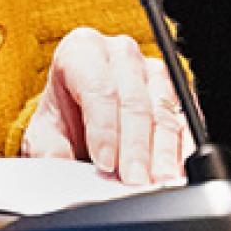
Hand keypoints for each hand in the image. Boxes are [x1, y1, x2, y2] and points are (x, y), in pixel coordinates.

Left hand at [21, 26, 189, 185]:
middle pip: (134, 101)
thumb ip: (49, 149)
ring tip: (156, 181)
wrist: (79, 118)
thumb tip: (56, 167)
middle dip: (134, 146)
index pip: (98, 88)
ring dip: (162, 151)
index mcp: (82, 50)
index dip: (103, 128)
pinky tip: (176, 171)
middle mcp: (120, 54)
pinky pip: (185, 121)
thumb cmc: (63, 119)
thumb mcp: (44, 133)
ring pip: (163, 111)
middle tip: (133, 179)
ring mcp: (152, 71)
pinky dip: (182, 150)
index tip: (104, 161)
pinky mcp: (177, 93)